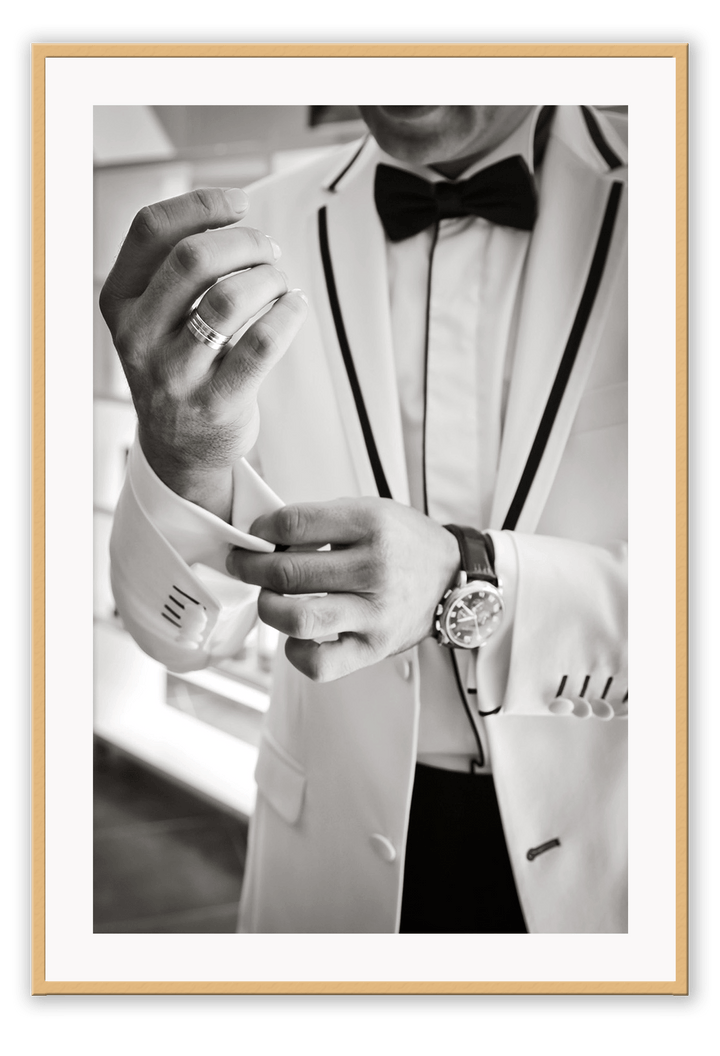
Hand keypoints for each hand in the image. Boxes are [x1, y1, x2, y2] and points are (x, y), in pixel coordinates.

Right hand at [99, 187, 307, 519]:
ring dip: (268, 277)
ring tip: (280, 282)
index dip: (202, 204)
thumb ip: (176, 266)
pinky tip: (295, 307)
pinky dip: (288, 313)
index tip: (239, 204)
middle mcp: (138, 338)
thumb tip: (235, 211)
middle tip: (270, 250)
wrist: (179, 448)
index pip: (151, 230)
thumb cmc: (178, 364)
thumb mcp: (154, 315)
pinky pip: (262, 343)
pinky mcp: (216, 403)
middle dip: (245, 241)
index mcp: (120, 302)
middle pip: (193, 258)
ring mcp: (174, 374)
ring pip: (228, 298)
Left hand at [226, 498, 460, 681]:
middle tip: (243, 565)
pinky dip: (295, 651)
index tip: (254, 535)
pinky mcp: (374, 648)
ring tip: (269, 599)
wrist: (450, 578)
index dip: (262, 530)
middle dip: (250, 568)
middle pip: (287, 572)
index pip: (294, 523)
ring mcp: (375, 613)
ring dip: (268, 608)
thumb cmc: (402, 543)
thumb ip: (319, 521)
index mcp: (372, 525)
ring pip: (297, 619)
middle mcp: (375, 569)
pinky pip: (319, 663)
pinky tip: (296, 635)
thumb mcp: (368, 512)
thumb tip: (263, 538)